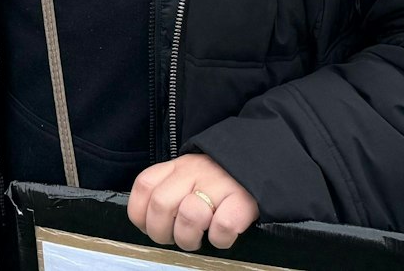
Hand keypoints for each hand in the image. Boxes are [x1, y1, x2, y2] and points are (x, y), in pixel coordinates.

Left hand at [128, 153, 260, 252]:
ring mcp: (218, 183)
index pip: (143, 187)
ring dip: (190, 237)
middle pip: (160, 205)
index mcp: (176, 167)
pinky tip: (224, 234)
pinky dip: (220, 239)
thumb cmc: (219, 182)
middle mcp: (193, 171)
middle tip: (178, 237)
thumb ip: (166, 192)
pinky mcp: (242, 199)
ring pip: (189, 216)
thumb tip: (146, 222)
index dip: (142, 216)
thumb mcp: (188, 178)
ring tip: (201, 236)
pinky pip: (222, 227)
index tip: (154, 227)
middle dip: (163, 233)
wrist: (260, 164)